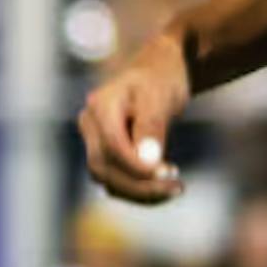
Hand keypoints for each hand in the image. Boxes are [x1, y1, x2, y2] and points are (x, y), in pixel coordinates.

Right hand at [77, 34, 194, 203]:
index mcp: (100, 105)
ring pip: (106, 180)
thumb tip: (147, 160)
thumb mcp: (160, 97)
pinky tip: (163, 185)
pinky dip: (138, 190)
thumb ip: (152, 126)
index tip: (168, 174)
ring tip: (175, 187)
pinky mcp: (103, 154)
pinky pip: (114, 181)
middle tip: (177, 187)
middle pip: (103, 167)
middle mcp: (89, 125)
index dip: (137, 166)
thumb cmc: (160, 81)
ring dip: (139, 192)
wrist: (156, 74)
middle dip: (139, 185)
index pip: (112, 146)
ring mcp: (92, 141)